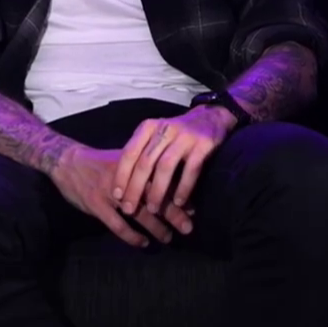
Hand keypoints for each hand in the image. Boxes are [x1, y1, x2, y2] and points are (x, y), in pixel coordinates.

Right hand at [53, 145, 192, 247]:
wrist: (67, 161)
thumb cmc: (100, 162)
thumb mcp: (124, 160)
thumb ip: (144, 171)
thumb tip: (172, 184)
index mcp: (136, 164)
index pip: (162, 180)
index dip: (179, 195)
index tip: (194, 208)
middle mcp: (127, 177)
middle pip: (155, 197)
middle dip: (173, 214)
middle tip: (189, 227)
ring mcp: (110, 192)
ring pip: (139, 213)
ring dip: (156, 227)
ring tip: (168, 238)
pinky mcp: (96, 205)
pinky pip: (117, 225)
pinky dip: (131, 236)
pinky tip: (143, 243)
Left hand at [112, 106, 233, 217]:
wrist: (211, 116)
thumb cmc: (177, 133)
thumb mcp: (156, 135)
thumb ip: (142, 153)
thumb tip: (123, 185)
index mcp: (149, 127)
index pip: (129, 152)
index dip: (121, 175)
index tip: (116, 196)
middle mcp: (164, 129)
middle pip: (145, 162)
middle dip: (135, 188)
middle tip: (129, 209)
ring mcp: (185, 136)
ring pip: (165, 167)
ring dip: (157, 191)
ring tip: (153, 209)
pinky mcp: (203, 144)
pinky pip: (191, 169)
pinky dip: (183, 188)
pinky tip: (178, 203)